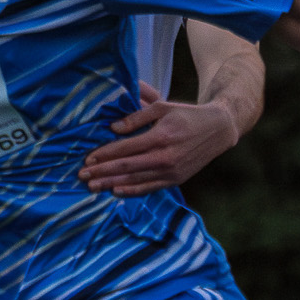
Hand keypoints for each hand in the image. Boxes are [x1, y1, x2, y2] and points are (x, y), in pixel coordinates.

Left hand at [79, 86, 237, 195]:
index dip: (105, 154)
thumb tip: (114, 128)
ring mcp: (171, 171)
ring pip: (136, 181)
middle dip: (102, 172)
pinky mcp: (175, 180)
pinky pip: (149, 188)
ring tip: (93, 187)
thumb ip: (137, 117)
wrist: (217, 130)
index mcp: (161, 136)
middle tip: (83, 176)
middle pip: (127, 167)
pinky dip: (132, 192)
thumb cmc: (186, 115)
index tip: (88, 158)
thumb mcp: (163, 107)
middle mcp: (165, 157)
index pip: (126, 148)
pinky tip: (116, 192)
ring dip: (112, 184)